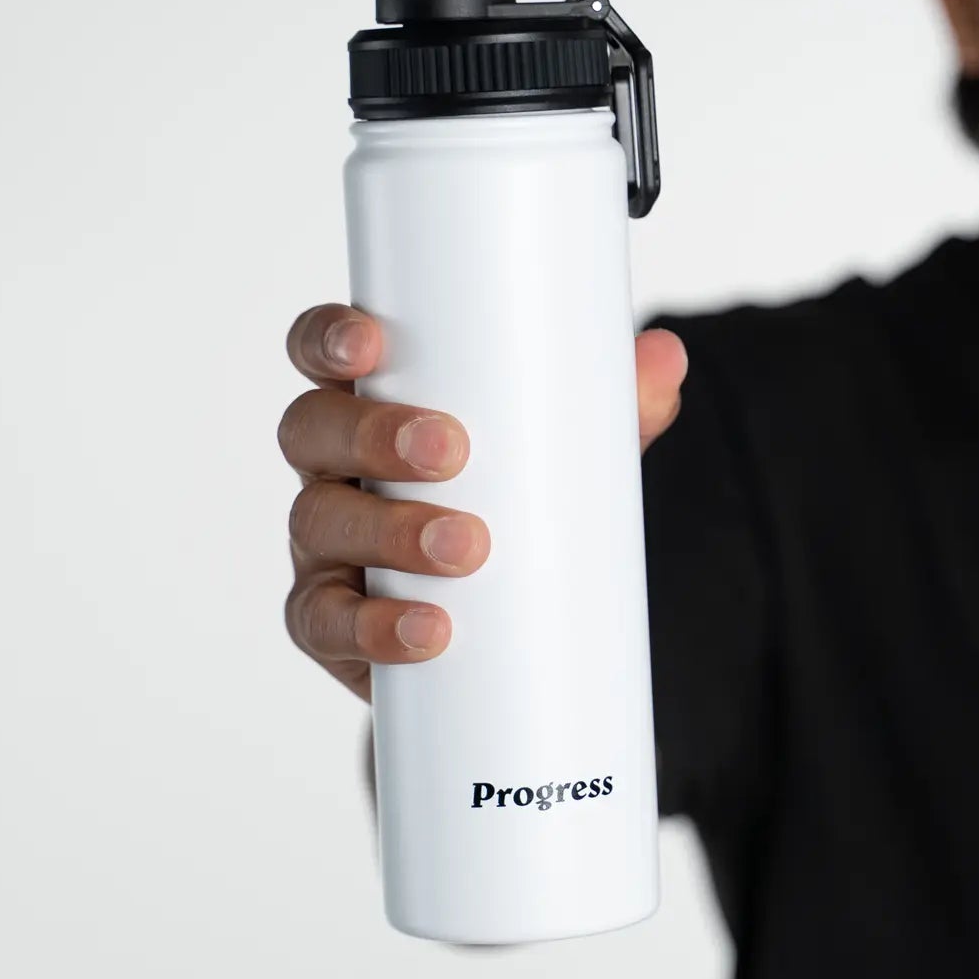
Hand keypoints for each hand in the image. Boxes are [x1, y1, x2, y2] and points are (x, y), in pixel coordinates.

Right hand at [279, 303, 689, 702]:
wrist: (501, 639)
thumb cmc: (514, 513)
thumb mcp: (564, 457)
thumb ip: (613, 410)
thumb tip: (667, 358)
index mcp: (372, 406)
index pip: (324, 355)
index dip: (328, 339)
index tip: (370, 343)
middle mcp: (331, 468)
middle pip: (310, 430)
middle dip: (371, 434)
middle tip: (451, 451)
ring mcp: (323, 546)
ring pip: (317, 522)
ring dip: (387, 530)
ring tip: (466, 547)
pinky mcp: (332, 623)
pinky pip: (325, 622)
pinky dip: (374, 627)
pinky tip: (427, 630)